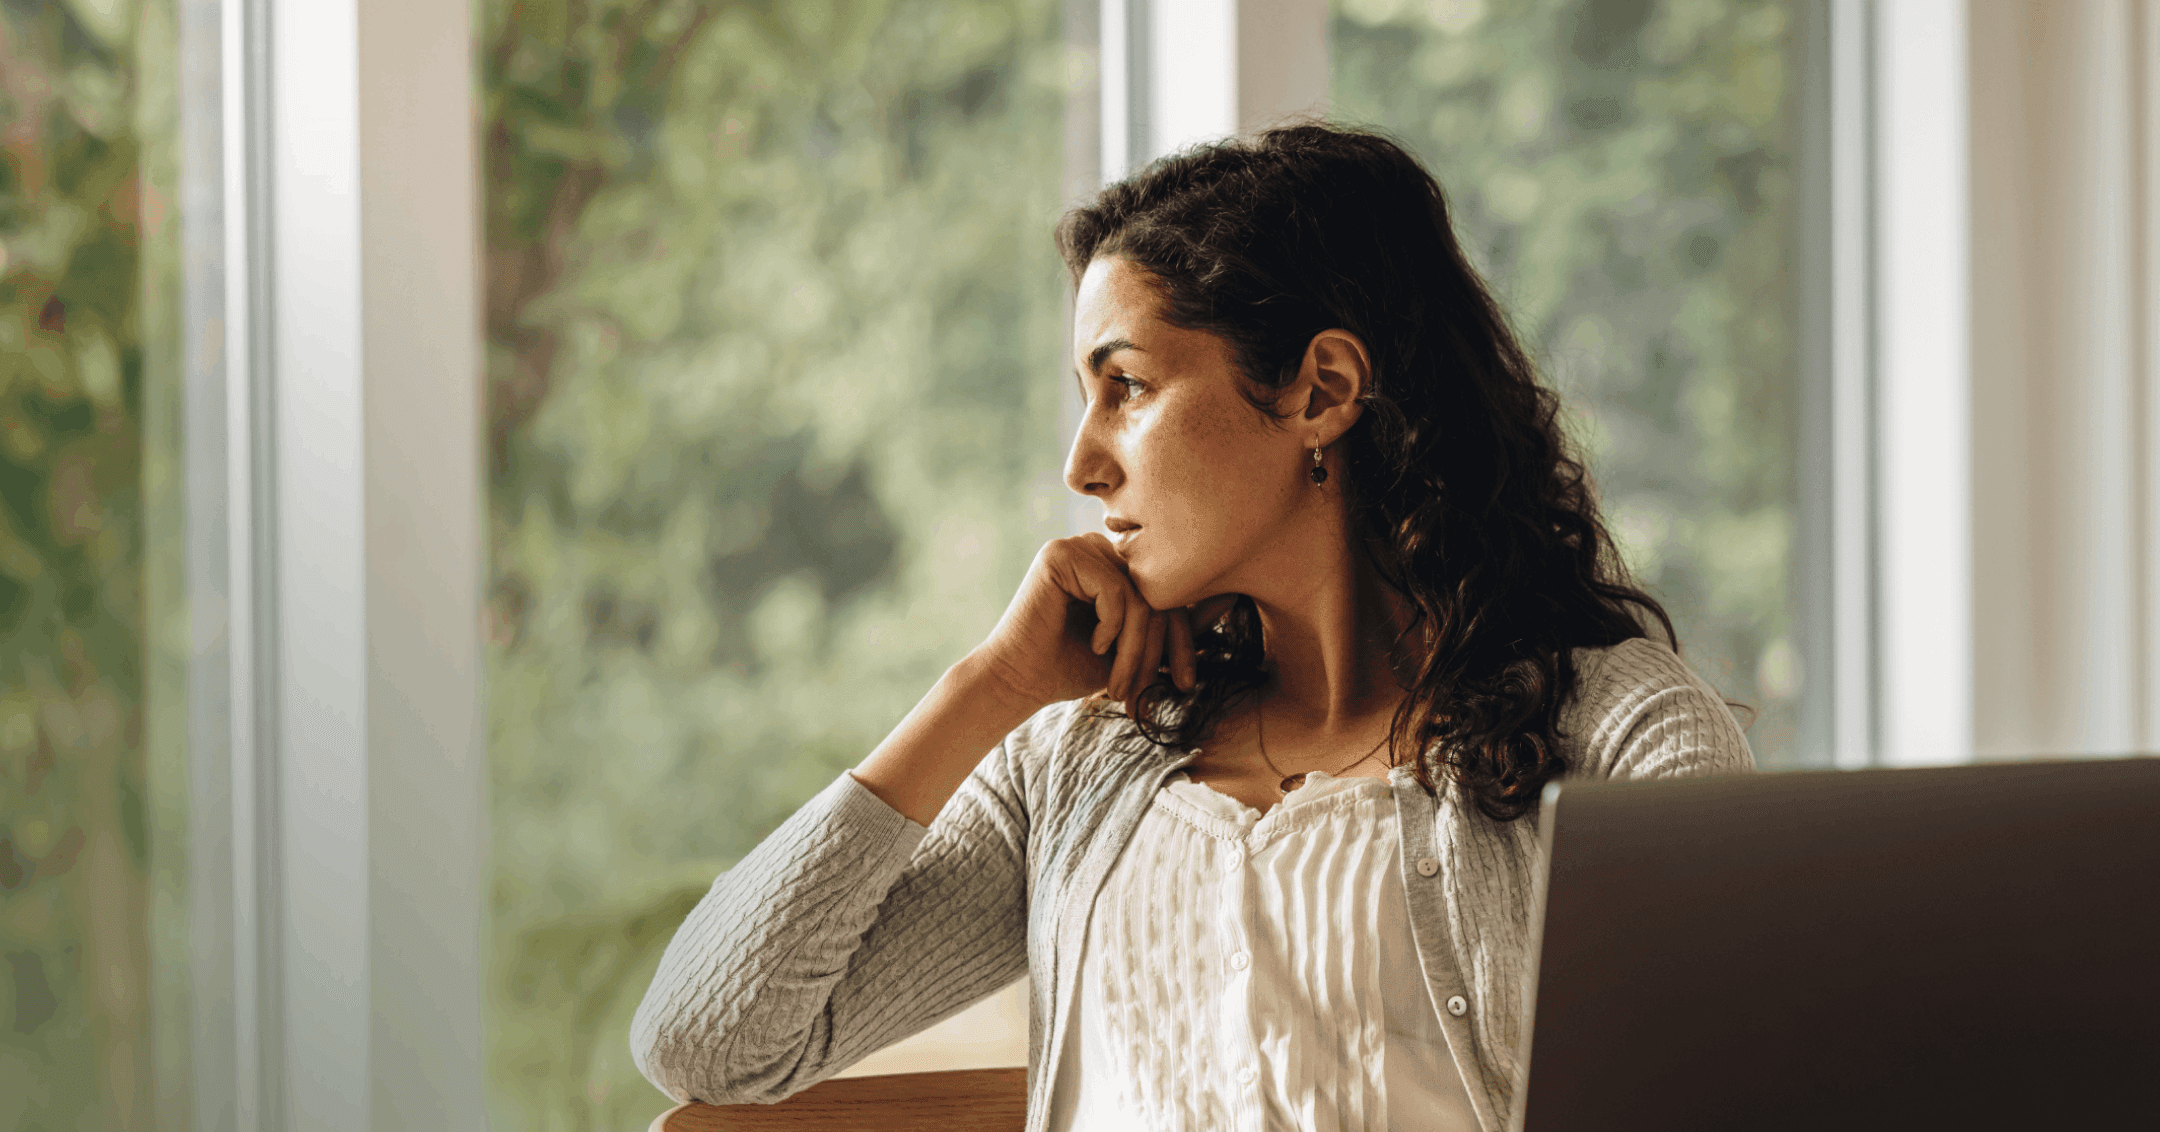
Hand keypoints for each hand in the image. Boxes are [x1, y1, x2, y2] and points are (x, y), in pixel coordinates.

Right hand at [970, 534, 1238, 714]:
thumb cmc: (1073, 668)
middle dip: (1162, 649)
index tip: (1185, 682)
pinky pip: (1114, 589)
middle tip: (1152, 691)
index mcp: (1118, 564)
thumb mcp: (1137, 648)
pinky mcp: (1061, 554)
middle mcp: (1100, 547)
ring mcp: (1079, 545)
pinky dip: (1112, 627)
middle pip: (1159, 592)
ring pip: (1140, 595)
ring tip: (1120, 683)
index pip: (1170, 592)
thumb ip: (1174, 623)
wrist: (1020, 681)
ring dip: (1136, 648)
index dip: (1183, 639)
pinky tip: (1095, 647)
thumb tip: (1230, 599)